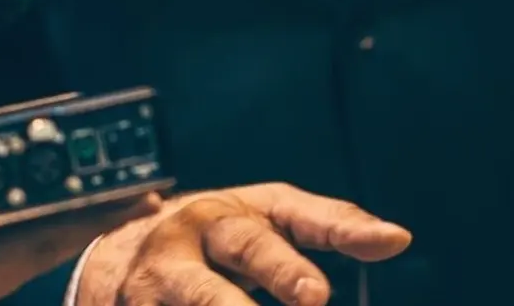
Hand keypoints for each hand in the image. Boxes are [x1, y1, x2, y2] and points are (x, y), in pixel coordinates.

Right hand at [0, 70, 160, 305]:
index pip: (38, 244)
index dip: (94, 217)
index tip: (145, 193)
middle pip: (42, 233)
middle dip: (91, 202)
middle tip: (143, 171)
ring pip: (19, 226)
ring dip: (60, 194)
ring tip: (106, 166)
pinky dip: (20, 190)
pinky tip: (33, 163)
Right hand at [77, 182, 412, 305]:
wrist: (114, 252)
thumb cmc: (215, 235)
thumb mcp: (268, 217)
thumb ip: (331, 224)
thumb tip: (399, 239)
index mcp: (225, 216)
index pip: (272, 230)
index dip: (296, 258)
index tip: (317, 294)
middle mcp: (184, 248)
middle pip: (220, 278)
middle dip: (263, 286)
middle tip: (307, 300)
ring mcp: (149, 290)